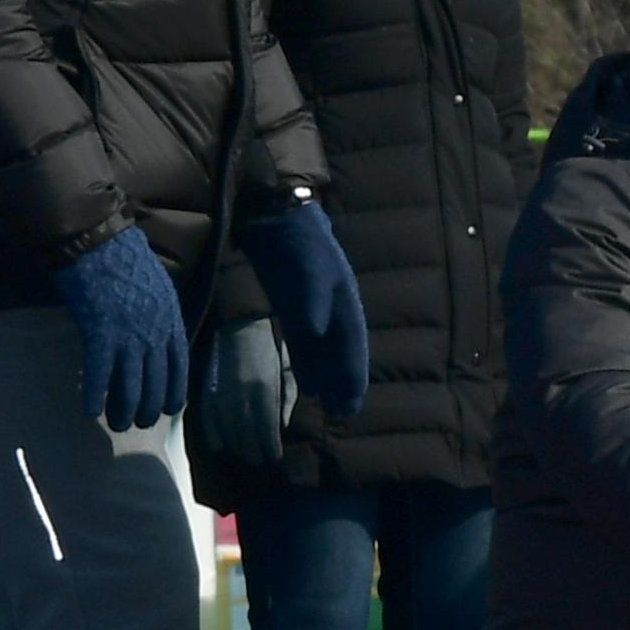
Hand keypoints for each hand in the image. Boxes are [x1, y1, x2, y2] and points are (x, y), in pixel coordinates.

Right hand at [50, 225, 188, 431]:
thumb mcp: (158, 286)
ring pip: (130, 385)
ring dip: (123, 410)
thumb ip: (160, 314)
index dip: (174, 391)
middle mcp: (155, 333)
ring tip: (117, 424)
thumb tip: (157, 335)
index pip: (180, 367)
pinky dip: (95, 395)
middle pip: (156, 382)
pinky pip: (99, 373)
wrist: (99, 239)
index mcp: (171, 320)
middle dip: (148, 407)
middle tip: (137, 422)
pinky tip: (90, 411)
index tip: (168, 408)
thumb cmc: (126, 258)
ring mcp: (129, 335)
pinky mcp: (100, 333)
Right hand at [188, 317, 295, 467]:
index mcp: (266, 389)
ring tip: (242, 457)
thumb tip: (283, 426)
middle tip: (258, 462)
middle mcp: (242, 395)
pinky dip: (212, 435)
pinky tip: (219, 447)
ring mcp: (222, 393)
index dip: (271, 447)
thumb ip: (288, 397)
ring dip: (235, 447)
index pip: (268, 429)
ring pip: (227, 430)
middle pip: (247, 434)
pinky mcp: (207, 389)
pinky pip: (207, 419)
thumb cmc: (271, 344)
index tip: (275, 458)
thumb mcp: (288, 368)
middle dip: (253, 450)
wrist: (240, 322)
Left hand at [241, 195, 371, 420]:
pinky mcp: (293, 307)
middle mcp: (332, 309)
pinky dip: (309, 362)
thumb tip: (316, 332)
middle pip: (341, 351)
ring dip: (328, 375)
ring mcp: (313, 309)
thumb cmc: (297, 240)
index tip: (352, 400)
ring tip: (329, 404)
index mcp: (343, 301)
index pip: (352, 343)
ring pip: (325, 350)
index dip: (353, 372)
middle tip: (345, 412)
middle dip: (345, 380)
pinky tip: (307, 381)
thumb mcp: (308, 266)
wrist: (276, 217)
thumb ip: (311, 299)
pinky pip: (305, 342)